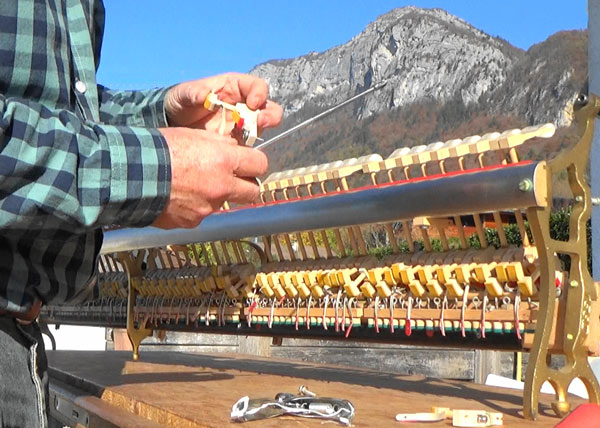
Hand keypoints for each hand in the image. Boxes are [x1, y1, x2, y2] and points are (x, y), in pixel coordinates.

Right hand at [152, 127, 267, 228]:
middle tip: (234, 179)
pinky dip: (195, 207)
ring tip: (192, 184)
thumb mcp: (193, 135)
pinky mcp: (193, 221)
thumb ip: (219, 144)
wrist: (131, 176)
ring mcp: (208, 207)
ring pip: (224, 202)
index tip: (249, 163)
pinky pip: (202, 214)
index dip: (255, 163)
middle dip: (246, 185)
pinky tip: (179, 196)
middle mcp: (221, 187)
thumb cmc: (159, 150)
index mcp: (224, 161)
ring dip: (216, 194)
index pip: (260, 164)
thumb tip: (234, 148)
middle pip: (253, 192)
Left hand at [164, 72, 282, 137]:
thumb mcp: (184, 93)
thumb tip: (205, 95)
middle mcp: (243, 105)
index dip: (259, 93)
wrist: (173, 122)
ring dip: (260, 132)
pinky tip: (239, 150)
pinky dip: (248, 148)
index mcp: (234, 87)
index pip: (256, 86)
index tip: (253, 103)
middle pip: (267, 108)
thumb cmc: (182, 101)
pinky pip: (249, 145)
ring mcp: (242, 124)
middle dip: (269, 115)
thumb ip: (194, 93)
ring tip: (250, 137)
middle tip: (260, 122)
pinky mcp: (236, 141)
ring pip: (262, 127)